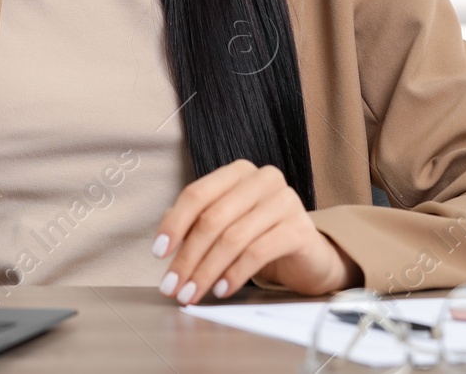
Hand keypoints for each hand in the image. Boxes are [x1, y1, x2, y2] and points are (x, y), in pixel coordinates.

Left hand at [151, 160, 359, 302]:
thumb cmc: (260, 236)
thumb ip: (195, 225)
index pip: (197, 194)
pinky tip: (222, 289)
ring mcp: (284, 201)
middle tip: (173, 286)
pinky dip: (235, 274)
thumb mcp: (225, 226)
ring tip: (193, 293)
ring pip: (233, 238)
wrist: (307, 255)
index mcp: (238, 172)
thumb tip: (163, 245)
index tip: (158, 253)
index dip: (174, 224)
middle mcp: (262, 179)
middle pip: (212, 219)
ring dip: (207, 271)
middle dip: (188, 257)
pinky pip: (258, 252)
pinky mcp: (299, 228)